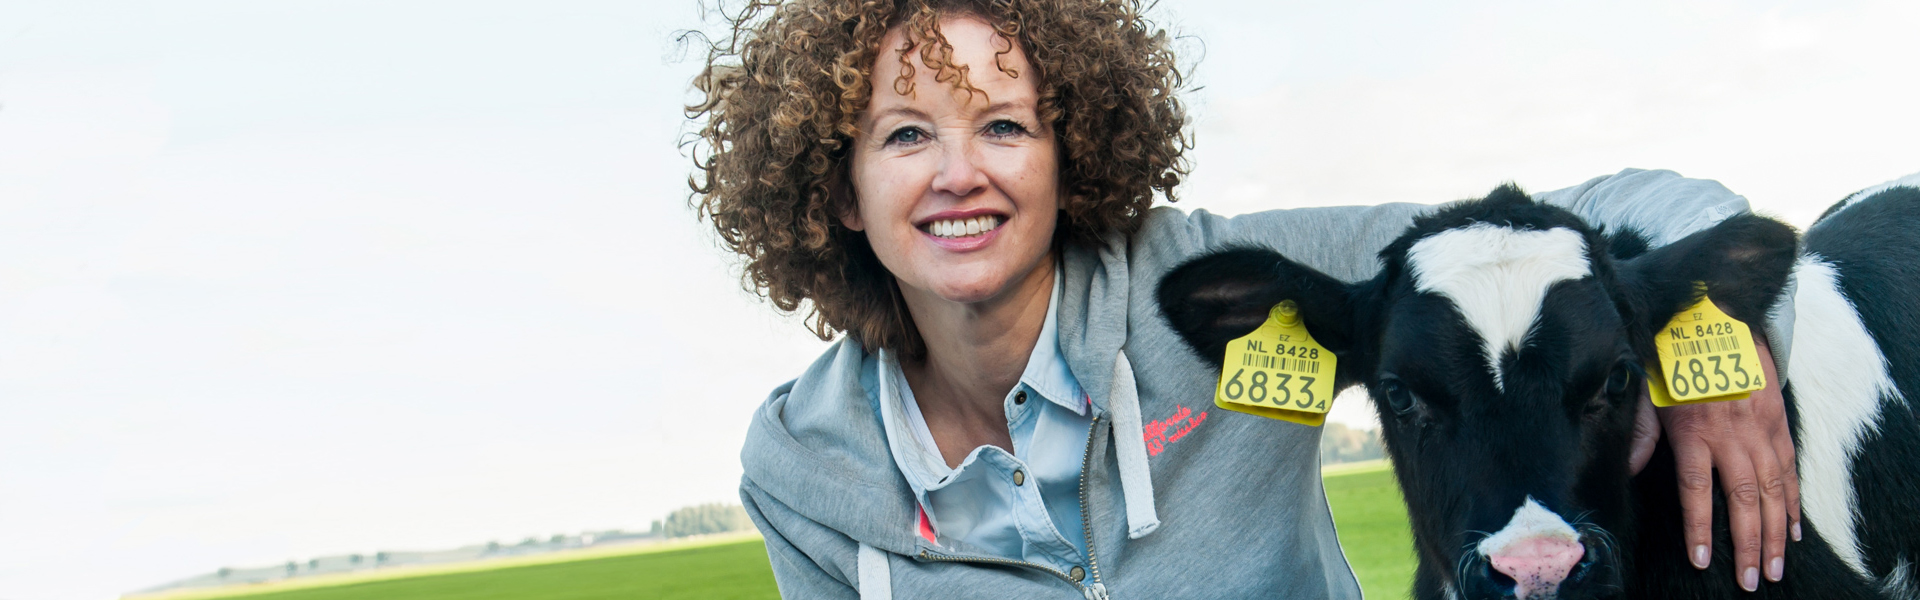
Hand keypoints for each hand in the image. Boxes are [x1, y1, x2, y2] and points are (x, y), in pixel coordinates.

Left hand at [1629, 334, 1798, 590]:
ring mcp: (1761, 427)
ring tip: (1775, 567)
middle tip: (1751, 579)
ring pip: (1773, 489)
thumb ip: (1640, 430)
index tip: (1703, 559)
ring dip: (1776, 531)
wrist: (1719, 311)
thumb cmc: (1673, 351)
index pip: (1697, 489)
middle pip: (1743, 498)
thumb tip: (1628, 468)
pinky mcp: (1779, 419)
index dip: (1701, 527)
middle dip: (1749, 543)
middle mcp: (1732, 432)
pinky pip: (1789, 467)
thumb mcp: (1646, 386)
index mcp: (1695, 427)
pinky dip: (1793, 500)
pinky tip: (1793, 527)